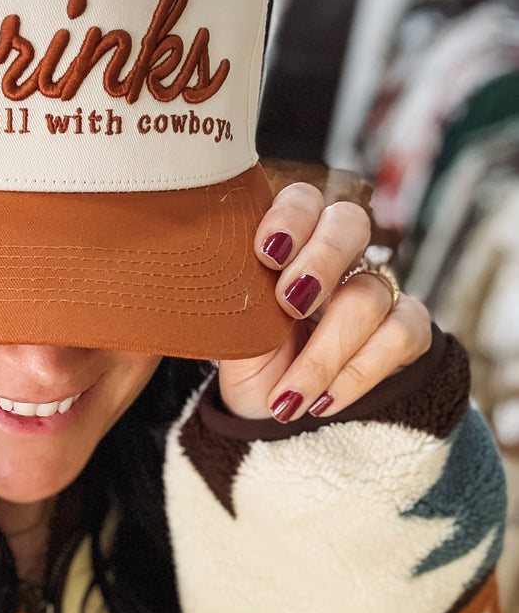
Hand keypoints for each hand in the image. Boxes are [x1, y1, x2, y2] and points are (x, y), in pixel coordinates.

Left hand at [218, 181, 432, 421]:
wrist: (268, 411)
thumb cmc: (247, 360)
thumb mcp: (227, 332)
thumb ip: (231, 297)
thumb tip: (209, 274)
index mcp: (288, 245)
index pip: (303, 201)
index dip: (291, 218)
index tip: (265, 254)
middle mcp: (335, 257)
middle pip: (350, 223)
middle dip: (321, 261)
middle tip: (289, 305)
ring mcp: (374, 289)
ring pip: (370, 294)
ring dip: (325, 353)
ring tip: (288, 394)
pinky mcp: (404, 328)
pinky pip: (402, 334)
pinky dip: (359, 373)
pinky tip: (323, 400)